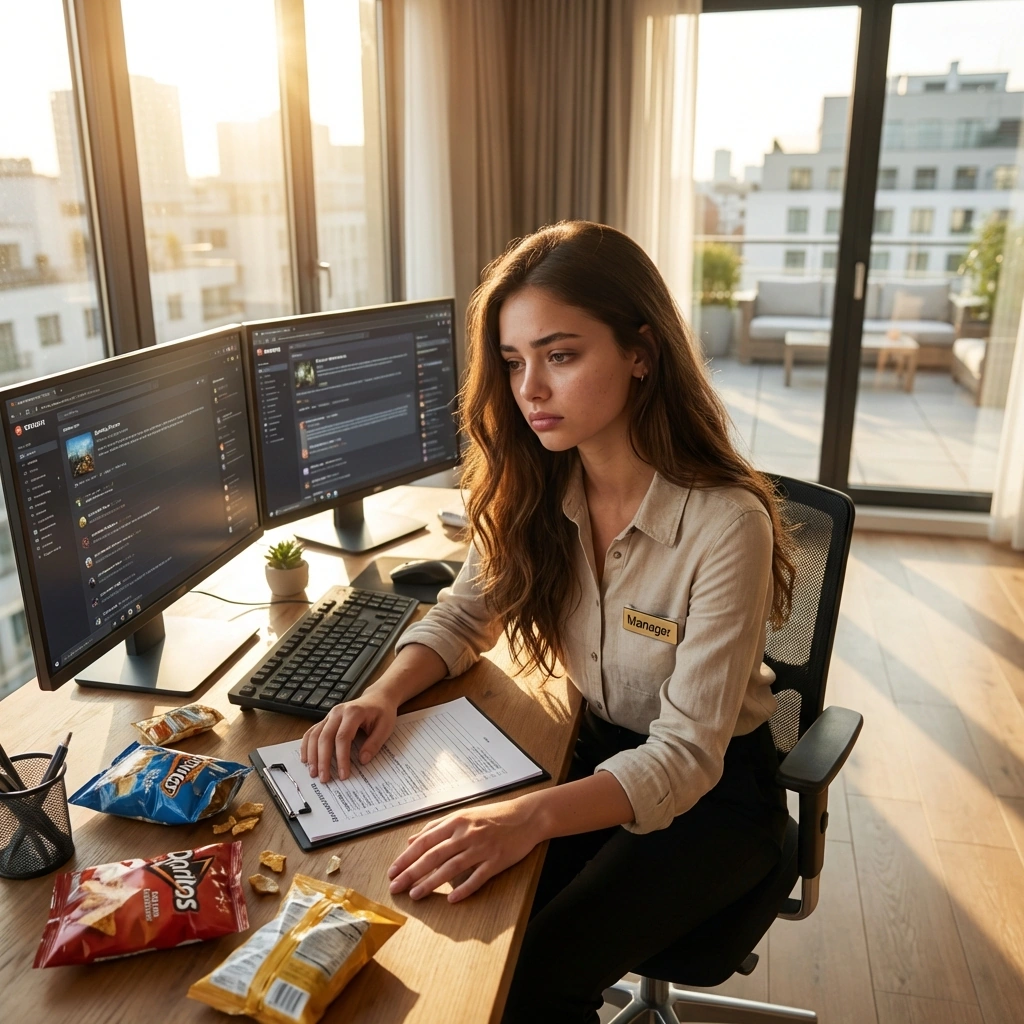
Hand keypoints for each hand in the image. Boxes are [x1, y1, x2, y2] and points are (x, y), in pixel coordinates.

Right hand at [300, 693, 396, 781]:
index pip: (343, 737)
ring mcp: (330, 715)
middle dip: (323, 759)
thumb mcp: (386, 727)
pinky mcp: (326, 719)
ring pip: (314, 735)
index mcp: (353, 712)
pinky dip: (306, 745)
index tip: (343, 774)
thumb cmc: (382, 712)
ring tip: (313, 772)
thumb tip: (362, 760)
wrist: (378, 697)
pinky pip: (312, 732)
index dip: (341, 757)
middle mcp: (338, 712)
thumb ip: (374, 743)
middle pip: (325, 737)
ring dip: (312, 755)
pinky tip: (306, 759)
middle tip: (324, 778)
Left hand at [387, 798, 544, 902]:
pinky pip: (477, 877)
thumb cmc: (493, 815)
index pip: (425, 841)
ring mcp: (482, 848)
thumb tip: (412, 840)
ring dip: (431, 883)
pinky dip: (464, 889)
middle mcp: (467, 834)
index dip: (407, 857)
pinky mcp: (496, 861)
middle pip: (433, 856)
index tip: (392, 871)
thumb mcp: (463, 815)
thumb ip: (437, 827)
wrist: (526, 816)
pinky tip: (451, 899)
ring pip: (451, 868)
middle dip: (411, 872)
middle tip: (396, 887)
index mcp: (456, 821)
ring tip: (415, 895)